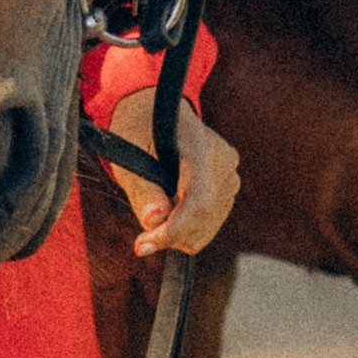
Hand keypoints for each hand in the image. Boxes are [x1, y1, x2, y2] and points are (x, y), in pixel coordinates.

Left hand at [107, 91, 239, 259]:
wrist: (154, 112)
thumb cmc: (136, 130)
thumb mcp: (128, 154)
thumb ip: (141, 188)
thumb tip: (154, 219)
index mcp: (200, 145)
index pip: (198, 200)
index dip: (173, 230)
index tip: (142, 246)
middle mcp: (223, 160)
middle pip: (204, 218)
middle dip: (170, 235)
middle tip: (142, 235)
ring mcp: (230, 174)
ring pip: (207, 227)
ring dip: (178, 232)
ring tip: (155, 211)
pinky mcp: (229, 186)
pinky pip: (211, 223)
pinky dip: (187, 228)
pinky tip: (170, 210)